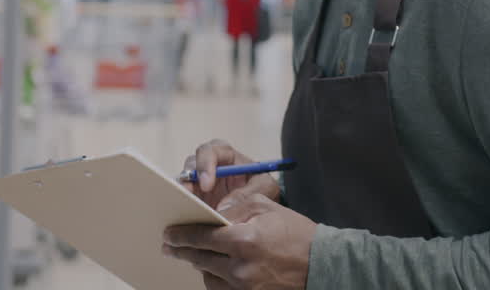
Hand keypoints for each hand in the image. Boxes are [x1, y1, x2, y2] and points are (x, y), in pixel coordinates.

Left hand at [164, 194, 315, 289]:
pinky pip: (220, 288)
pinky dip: (214, 278)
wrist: (320, 263)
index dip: (182, 235)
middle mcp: (240, 266)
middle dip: (182, 250)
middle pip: (200, 258)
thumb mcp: (268, 208)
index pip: (202, 236)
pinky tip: (213, 269)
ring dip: (199, 264)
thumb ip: (237, 208)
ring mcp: (243, 286)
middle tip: (170, 245)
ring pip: (207, 276)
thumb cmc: (296, 233)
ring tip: (195, 255)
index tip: (169, 233)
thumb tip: (213, 214)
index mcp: (244, 240)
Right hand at [182, 140, 281, 209]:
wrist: (262, 207)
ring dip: (181, 195)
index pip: (212, 151)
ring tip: (182, 209)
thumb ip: (247, 194)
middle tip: (188, 196)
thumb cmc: (263, 190)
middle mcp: (209, 167)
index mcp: (227, 157)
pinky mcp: (194, 199)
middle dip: (189, 179)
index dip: (206, 165)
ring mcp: (199, 182)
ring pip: (183, 182)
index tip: (206, 185)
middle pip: (191, 164)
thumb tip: (223, 209)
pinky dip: (180, 208)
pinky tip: (182, 221)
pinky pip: (181, 200)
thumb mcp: (265, 188)